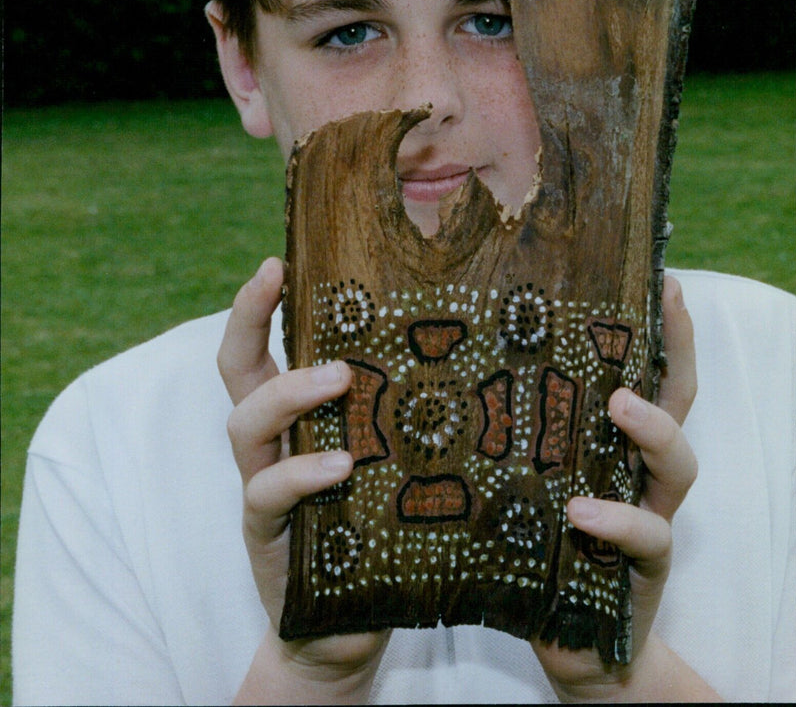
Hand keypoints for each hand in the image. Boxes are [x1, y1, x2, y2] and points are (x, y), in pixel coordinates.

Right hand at [218, 258, 388, 702]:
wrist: (352, 624)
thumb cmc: (380, 527)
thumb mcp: (388, 459)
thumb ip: (399, 416)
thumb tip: (472, 353)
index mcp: (298, 417)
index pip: (264, 347)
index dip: (259, 303)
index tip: (277, 259)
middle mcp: (271, 443)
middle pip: (236, 370)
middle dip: (247, 318)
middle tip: (279, 283)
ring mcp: (263, 487)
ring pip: (245, 424)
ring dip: (289, 393)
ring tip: (336, 379)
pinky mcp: (268, 534)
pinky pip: (268, 494)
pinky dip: (301, 475)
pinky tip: (338, 468)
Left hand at [532, 275, 717, 700]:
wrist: (561, 639)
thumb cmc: (528, 542)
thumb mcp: (518, 476)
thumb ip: (503, 431)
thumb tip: (434, 366)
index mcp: (608, 440)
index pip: (644, 373)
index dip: (661, 328)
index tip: (664, 276)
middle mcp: (639, 470)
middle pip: (679, 400)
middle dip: (680, 350)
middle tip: (669, 303)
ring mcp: (648, 515)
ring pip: (678, 464)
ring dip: (653, 429)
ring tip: (621, 404)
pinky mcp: (642, 569)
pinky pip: (644, 537)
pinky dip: (616, 520)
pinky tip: (582, 511)